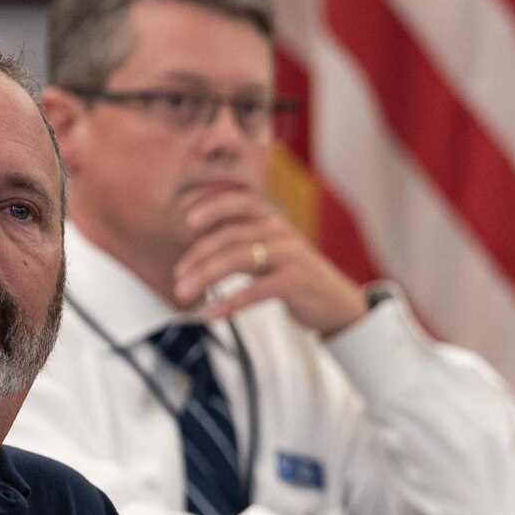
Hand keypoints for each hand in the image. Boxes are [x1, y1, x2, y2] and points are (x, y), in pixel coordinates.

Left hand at [172, 186, 367, 334]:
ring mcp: (288, 255)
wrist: (336, 303)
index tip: (187, 218)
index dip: (213, 205)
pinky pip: (253, 291)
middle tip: (177, 277)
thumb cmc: (295, 276)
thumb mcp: (270, 251)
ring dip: (205, 276)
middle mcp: (280, 231)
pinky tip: (210, 314)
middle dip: (198, 255)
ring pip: (237, 258)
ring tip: (183, 294)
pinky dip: (227, 303)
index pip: (241, 201)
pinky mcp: (294, 282)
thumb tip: (197, 245)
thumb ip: (241, 242)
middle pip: (230, 235)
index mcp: (273, 219)